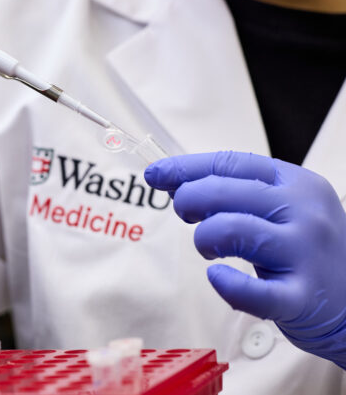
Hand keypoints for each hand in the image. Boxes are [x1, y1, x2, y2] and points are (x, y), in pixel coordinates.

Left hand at [144, 151, 345, 368]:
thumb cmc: (305, 249)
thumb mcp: (282, 207)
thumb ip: (234, 191)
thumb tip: (172, 178)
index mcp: (297, 182)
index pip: (230, 162)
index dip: (185, 167)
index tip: (154, 174)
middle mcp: (304, 211)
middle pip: (222, 191)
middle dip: (189, 201)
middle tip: (187, 215)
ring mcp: (305, 254)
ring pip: (227, 230)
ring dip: (203, 239)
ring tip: (210, 249)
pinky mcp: (301, 297)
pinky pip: (250, 291)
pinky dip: (224, 284)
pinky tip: (218, 277)